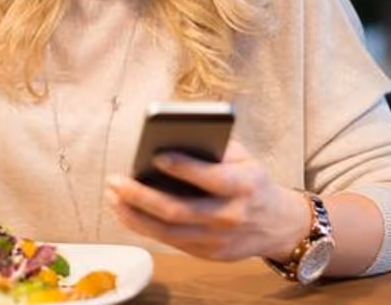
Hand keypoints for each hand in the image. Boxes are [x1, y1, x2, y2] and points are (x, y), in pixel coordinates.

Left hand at [105, 140, 308, 260]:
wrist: (278, 224)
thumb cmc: (253, 181)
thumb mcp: (244, 158)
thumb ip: (214, 148)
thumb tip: (172, 137)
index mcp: (244, 186)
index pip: (210, 177)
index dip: (182, 166)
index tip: (155, 154)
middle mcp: (230, 215)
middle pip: (178, 210)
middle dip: (141, 196)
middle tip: (116, 181)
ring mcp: (218, 239)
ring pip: (168, 231)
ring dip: (134, 214)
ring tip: (112, 196)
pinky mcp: (208, 254)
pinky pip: (169, 241)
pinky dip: (144, 226)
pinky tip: (126, 211)